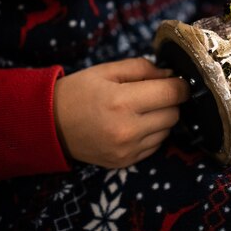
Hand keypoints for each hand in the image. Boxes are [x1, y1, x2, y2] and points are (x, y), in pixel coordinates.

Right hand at [53, 58, 189, 167]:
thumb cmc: (79, 92)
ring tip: (141, 110)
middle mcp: (128, 129)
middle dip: (170, 101)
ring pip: (167, 131)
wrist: (49, 125)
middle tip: (155, 93)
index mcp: (122, 101)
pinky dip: (152, 134)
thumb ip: (142, 68)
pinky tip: (134, 125)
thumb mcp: (107, 70)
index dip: (180, 85)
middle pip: (174, 114)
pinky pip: (155, 146)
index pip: (172, 94)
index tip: (176, 81)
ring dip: (161, 118)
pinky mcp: (126, 162)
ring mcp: (128, 150)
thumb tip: (171, 75)